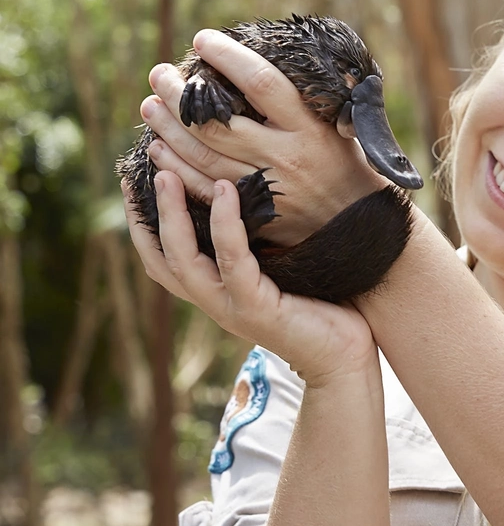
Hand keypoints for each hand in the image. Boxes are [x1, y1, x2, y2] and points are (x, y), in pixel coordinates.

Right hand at [131, 169, 378, 386]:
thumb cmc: (321, 306)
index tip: (136, 180)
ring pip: (184, 258)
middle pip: (162, 256)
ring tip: (168, 175)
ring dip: (172, 214)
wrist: (345, 356)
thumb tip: (249, 192)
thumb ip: (258, 242)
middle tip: (145, 169)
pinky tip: (226, 190)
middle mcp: (215, 301)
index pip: (164, 257)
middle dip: (146, 212)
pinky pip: (232, 259)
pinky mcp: (255, 308)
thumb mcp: (280, 267)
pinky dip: (225, 223)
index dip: (143, 222)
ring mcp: (231, 307)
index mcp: (216, 291)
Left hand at [142, 29, 387, 246]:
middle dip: (181, 95)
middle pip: (219, 122)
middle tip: (159, 74)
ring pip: (203, 155)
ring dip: (170, 130)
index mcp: (309, 128)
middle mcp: (285, 157)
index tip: (203, 39)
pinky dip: (175, 169)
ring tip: (151, 106)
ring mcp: (267, 188)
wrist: (358, 226)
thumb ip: (307, 97)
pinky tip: (158, 150)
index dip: (228, 58)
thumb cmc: (346, 165)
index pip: (261, 83)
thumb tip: (271, 55)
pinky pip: (203, 190)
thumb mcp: (341, 125)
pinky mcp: (254, 214)